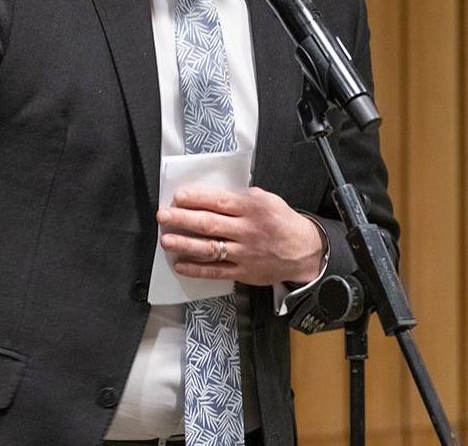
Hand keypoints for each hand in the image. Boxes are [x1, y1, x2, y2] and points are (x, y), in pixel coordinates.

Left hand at [157, 186, 323, 285]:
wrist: (304, 251)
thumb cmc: (282, 222)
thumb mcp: (267, 200)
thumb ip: (241, 198)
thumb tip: (211, 197)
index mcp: (252, 209)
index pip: (219, 202)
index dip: (197, 199)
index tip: (178, 197)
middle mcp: (247, 231)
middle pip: (209, 224)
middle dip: (183, 219)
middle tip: (163, 216)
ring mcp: (244, 253)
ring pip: (210, 248)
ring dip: (185, 244)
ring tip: (166, 240)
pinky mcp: (243, 272)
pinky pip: (216, 271)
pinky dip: (197, 269)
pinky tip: (181, 264)